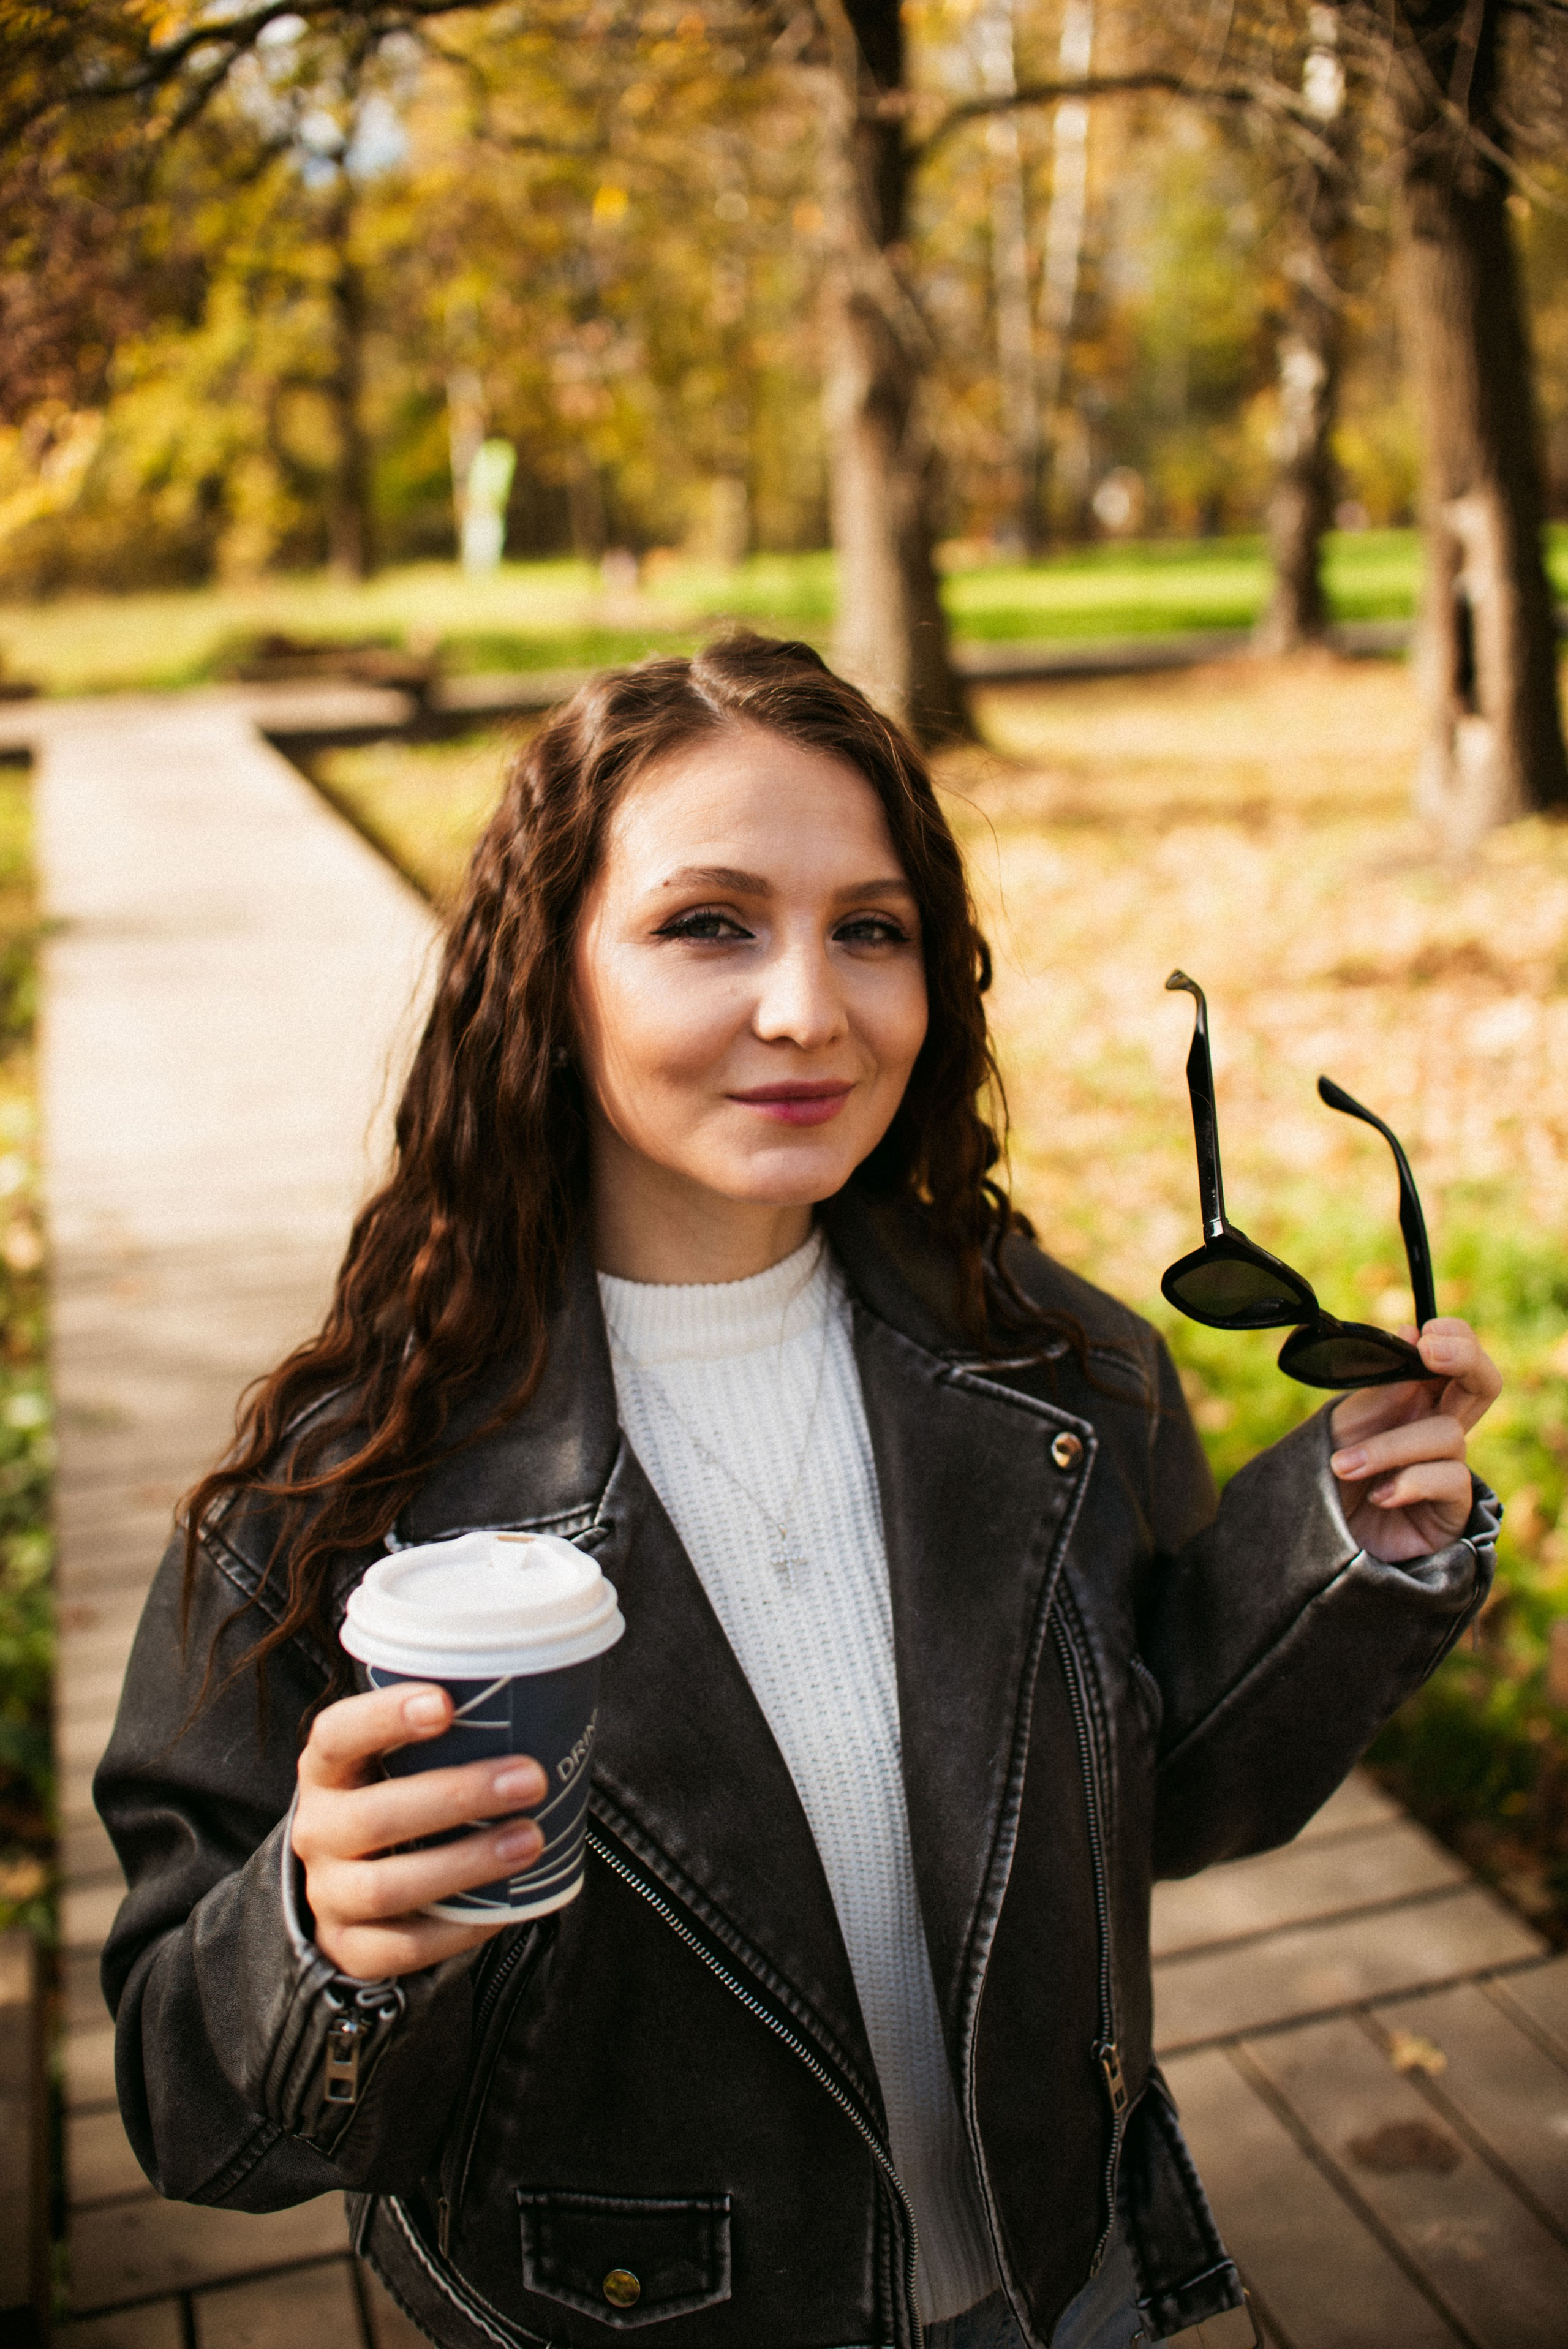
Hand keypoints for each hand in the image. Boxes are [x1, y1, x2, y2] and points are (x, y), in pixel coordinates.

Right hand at [291, 1683, 546, 1978]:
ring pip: (386, 1887)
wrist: (352, 1883)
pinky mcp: (351, 1947)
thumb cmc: (398, 1797)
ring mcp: (328, 1894)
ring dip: (465, 1863)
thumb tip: (540, 1691)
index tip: (447, 1704)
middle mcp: (317, 1830)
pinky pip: (403, 1948)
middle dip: (457, 1797)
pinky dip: (459, 1930)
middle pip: (373, 1817)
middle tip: (529, 1778)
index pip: (336, 1736)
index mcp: (326, 1770)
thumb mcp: (400, 1761)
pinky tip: (507, 1907)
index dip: (384, 1718)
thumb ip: (447, 1733)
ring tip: (530, 1840)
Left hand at [1327, 1317, 1500, 1561]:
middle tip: (1429, 1351)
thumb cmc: (1327, 1479)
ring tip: (1344, 1466)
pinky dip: (1410, 1481)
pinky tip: (1380, 1495)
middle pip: (1483, 1383)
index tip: (1422, 1335)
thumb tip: (1411, 1333)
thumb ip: (1382, 1387)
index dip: (1453, 1339)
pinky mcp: (1452, 1509)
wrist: (1315, 1540)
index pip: (1453, 1359)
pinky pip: (1451, 1478)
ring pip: (1448, 1434)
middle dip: (1465, 1359)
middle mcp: (1438, 1430)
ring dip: (1390, 1447)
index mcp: (1414, 1402)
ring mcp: (1448, 1469)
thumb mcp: (1347, 1424)